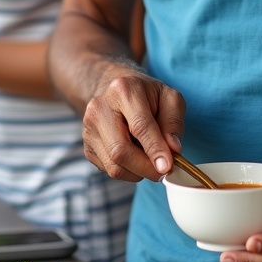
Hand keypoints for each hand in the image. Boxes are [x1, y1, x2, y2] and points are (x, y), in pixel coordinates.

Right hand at [80, 68, 185, 183]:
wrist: (117, 93)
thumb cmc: (147, 95)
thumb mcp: (169, 98)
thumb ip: (174, 122)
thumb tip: (173, 150)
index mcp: (123, 90)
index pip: (139, 126)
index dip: (155, 149)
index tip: (167, 167)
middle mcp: (100, 108)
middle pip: (120, 151)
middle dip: (145, 167)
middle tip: (163, 171)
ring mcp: (89, 129)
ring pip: (114, 166)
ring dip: (138, 172)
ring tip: (151, 161)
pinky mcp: (87, 147)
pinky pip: (109, 170)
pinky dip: (128, 171)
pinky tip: (136, 157)